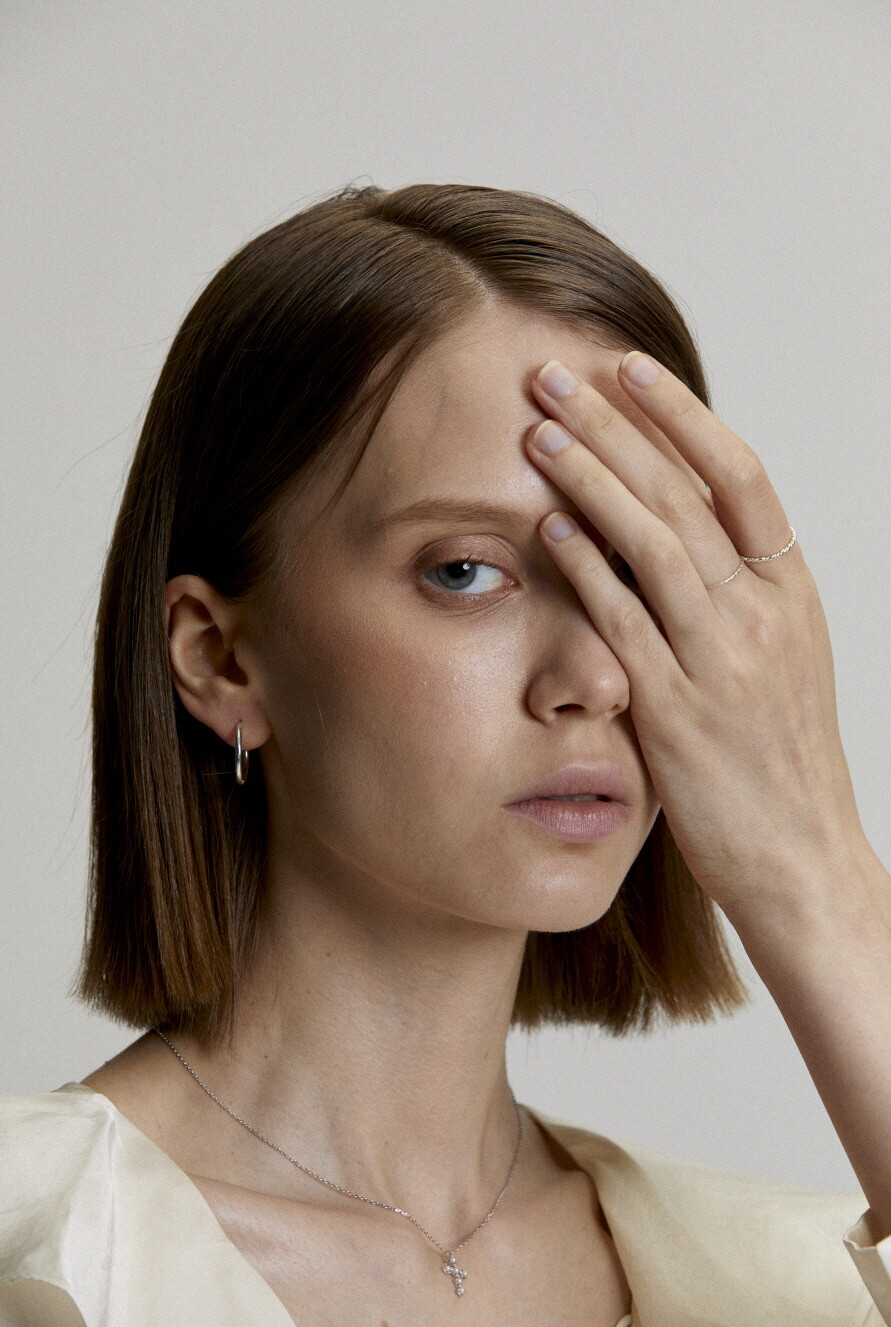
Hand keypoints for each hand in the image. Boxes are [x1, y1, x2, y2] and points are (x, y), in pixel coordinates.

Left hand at [526, 351, 868, 918]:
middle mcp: (761, 612)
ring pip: (655, 542)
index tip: (629, 366)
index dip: (680, 414)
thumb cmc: (780, 756)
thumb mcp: (781, 658)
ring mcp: (720, 659)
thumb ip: (736, 591)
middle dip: (615, 423)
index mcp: (789, 591)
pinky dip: (587, 566)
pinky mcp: (677, 710)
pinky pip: (628, 621)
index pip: (738, 475)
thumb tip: (682, 524)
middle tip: (554, 371)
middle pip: (684, 491)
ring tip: (538, 429)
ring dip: (592, 477)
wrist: (802, 856)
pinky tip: (547, 526)